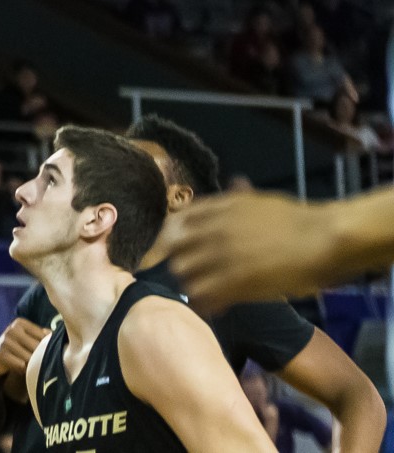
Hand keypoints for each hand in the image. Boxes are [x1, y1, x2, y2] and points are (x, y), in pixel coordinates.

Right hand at [0, 319, 49, 380]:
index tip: (45, 352)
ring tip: (28, 364)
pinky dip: (23, 369)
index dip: (47, 347)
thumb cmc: (18, 347)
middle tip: (37, 361)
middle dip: (39, 357)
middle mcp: (12, 329)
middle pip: (37, 347)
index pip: (44, 336)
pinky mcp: (0, 354)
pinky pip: (21, 365)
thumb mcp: (29, 338)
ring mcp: (5, 341)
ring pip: (30, 357)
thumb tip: (57, 336)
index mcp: (20, 323)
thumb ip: (43, 335)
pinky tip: (20, 368)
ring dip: (31, 364)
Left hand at [160, 192, 337, 311]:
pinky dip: (203, 303)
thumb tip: (235, 183)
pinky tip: (213, 308)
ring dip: (188, 284)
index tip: (170, 252)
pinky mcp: (234, 281)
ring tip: (199, 293)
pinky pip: (203, 295)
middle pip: (173, 250)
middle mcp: (212, 230)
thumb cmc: (296, 220)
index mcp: (216, 209)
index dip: (168, 241)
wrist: (322, 238)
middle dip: (174, 263)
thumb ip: (239, 196)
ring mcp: (221, 256)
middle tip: (184, 276)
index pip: (174, 223)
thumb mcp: (260, 200)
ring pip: (183, 273)